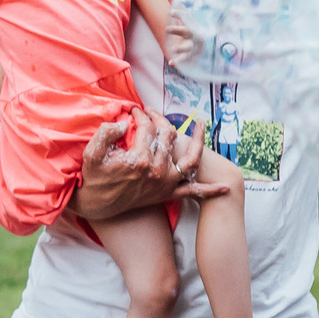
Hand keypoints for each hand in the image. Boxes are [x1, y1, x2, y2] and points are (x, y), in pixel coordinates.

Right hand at [70, 107, 223, 218]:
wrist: (98, 206)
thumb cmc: (93, 178)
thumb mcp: (92, 153)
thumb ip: (106, 133)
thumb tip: (125, 121)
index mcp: (139, 159)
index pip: (148, 128)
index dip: (141, 115)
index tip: (135, 111)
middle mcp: (157, 171)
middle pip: (168, 136)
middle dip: (161, 120)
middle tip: (151, 114)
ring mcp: (165, 183)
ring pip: (189, 159)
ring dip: (198, 142)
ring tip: (201, 126)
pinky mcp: (168, 194)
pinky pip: (194, 192)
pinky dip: (211, 191)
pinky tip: (226, 187)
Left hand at [167, 6, 203, 71]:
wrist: (201, 44)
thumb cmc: (189, 26)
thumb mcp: (183, 16)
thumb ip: (175, 4)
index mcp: (190, 23)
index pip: (184, 17)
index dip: (179, 14)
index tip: (171, 11)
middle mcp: (192, 34)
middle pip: (186, 31)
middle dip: (177, 30)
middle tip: (167, 29)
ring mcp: (192, 45)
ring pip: (187, 47)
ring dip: (181, 49)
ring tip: (173, 49)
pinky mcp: (189, 56)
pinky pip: (185, 59)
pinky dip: (178, 62)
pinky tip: (171, 63)